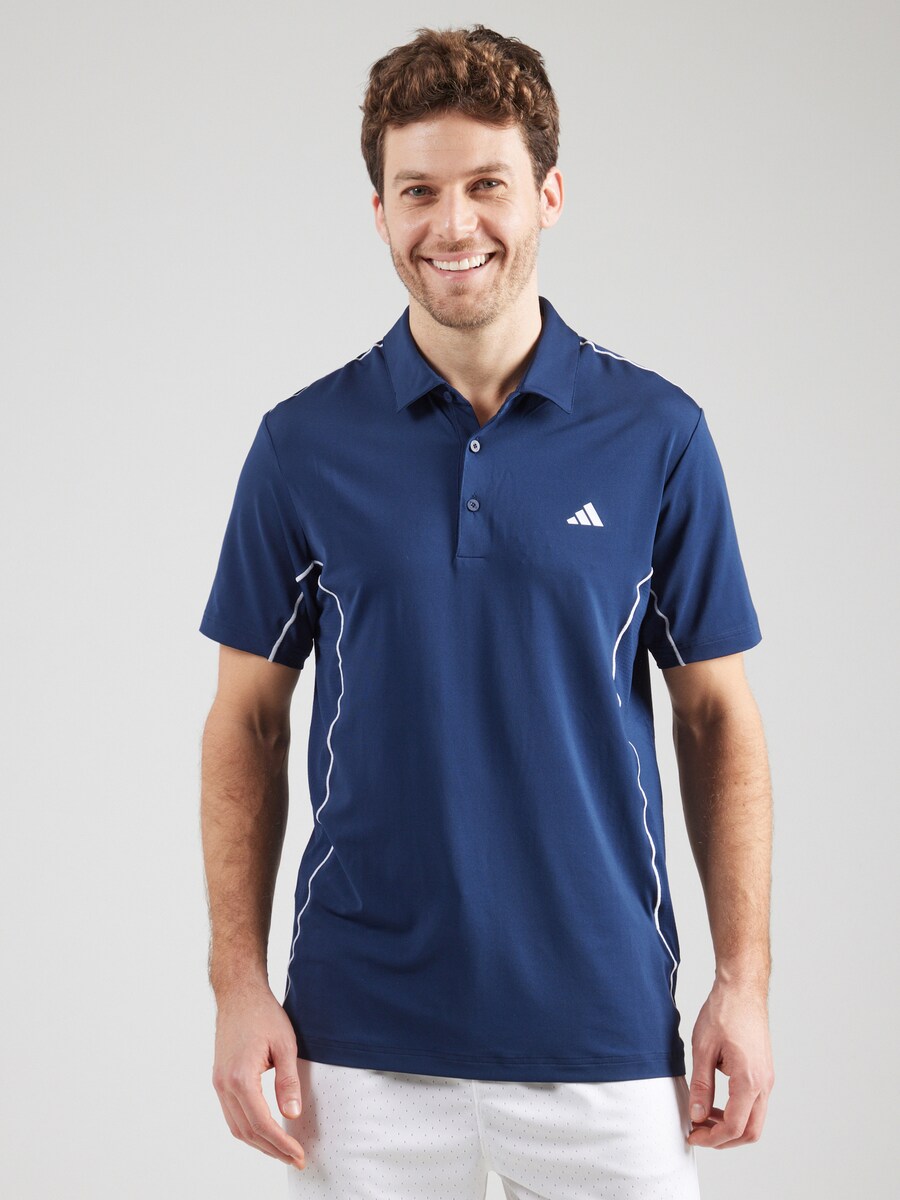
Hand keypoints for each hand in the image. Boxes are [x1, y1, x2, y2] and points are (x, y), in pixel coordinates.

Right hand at [211, 981, 306, 1169]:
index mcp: (240, 1077)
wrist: (238, 994)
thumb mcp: (285, 1044)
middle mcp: (224, 1085)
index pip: (261, 1123)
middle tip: (295, 1159)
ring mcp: (219, 1083)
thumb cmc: (263, 1014)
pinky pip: (232, 1114)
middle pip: (247, 1132)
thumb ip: (288, 1081)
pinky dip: (249, 1129)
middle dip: (272, 1150)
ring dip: (260, 1143)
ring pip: (237, 1127)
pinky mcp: (220, 1079)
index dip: (281, 1144)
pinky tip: (266, 1131)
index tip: (299, 1155)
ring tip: (283, 1151)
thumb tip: (292, 1115)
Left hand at [687, 978, 774, 1148]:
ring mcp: (767, 1078)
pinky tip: (715, 1103)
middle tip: (698, 1133)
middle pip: (750, 1132)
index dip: (712, 1138)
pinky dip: (737, 1112)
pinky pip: (755, 1104)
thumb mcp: (703, 1049)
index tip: (692, 1134)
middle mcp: (764, 1084)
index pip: (734, 1127)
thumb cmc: (723, 1012)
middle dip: (723, 1140)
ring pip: (754, 1120)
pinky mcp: (764, 1072)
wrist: (742, 989)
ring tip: (703, 1118)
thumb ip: (701, 1086)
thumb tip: (697, 1116)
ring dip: (730, 1127)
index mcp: (749, 1080)